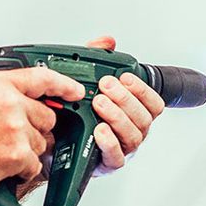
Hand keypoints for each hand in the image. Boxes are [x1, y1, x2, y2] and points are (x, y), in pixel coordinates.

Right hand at [0, 67, 84, 193]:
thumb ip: (1, 97)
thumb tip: (23, 104)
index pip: (42, 78)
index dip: (63, 85)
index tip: (75, 91)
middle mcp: (10, 102)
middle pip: (47, 117)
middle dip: (35, 130)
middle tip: (10, 139)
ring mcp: (16, 127)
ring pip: (40, 143)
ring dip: (25, 152)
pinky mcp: (17, 153)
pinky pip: (33, 165)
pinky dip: (21, 171)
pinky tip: (0, 167)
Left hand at [85, 36, 165, 174]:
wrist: (52, 143)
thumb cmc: (76, 114)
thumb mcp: (85, 83)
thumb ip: (97, 60)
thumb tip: (108, 41)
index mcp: (134, 113)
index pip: (153, 103)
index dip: (143, 89)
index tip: (125, 77)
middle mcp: (132, 132)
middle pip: (144, 118)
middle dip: (126, 99)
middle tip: (106, 86)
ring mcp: (121, 149)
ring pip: (133, 135)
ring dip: (117, 116)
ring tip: (99, 103)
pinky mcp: (106, 164)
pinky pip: (116, 156)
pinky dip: (109, 142)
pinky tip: (99, 130)